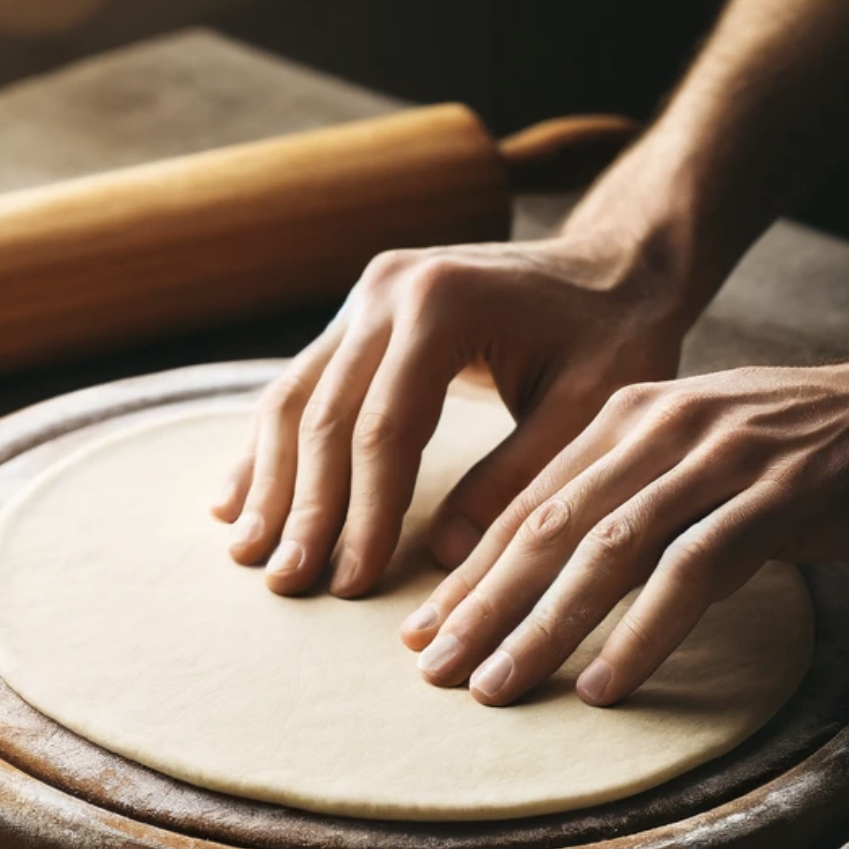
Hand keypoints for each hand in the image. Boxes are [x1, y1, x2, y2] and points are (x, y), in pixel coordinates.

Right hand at [212, 229, 689, 597]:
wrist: (613, 262)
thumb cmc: (615, 335)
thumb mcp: (592, 405)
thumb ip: (518, 475)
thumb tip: (440, 556)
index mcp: (444, 303)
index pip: (384, 428)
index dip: (362, 514)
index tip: (351, 583)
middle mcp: (387, 291)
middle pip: (324, 417)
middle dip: (304, 510)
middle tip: (287, 585)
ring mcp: (361, 299)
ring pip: (292, 401)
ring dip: (268, 484)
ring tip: (249, 557)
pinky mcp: (352, 318)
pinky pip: (294, 388)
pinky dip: (265, 451)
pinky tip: (234, 503)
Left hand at [405, 336, 848, 706]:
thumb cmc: (797, 452)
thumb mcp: (693, 460)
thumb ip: (621, 499)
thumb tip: (541, 574)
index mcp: (628, 417)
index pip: (529, 504)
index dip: (469, 573)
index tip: (422, 633)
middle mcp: (663, 428)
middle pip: (550, 528)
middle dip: (482, 606)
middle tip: (433, 671)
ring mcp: (723, 458)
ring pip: (608, 550)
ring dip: (544, 626)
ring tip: (496, 688)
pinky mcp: (782, 496)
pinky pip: (694, 571)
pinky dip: (642, 633)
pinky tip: (604, 685)